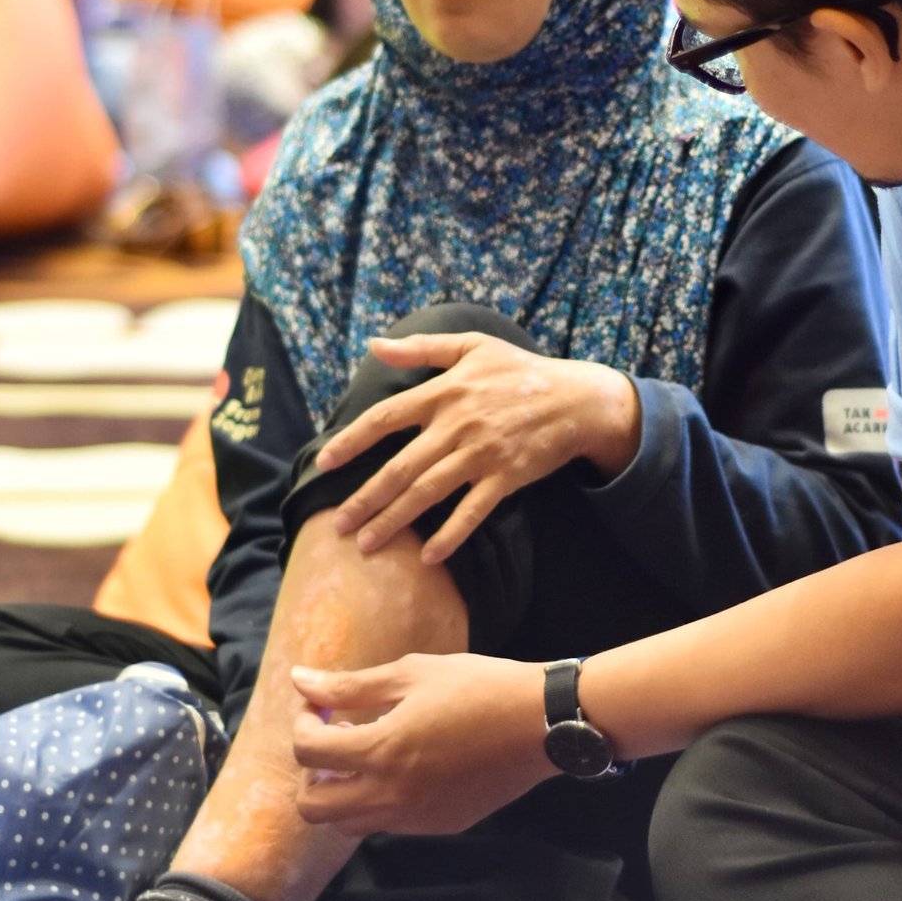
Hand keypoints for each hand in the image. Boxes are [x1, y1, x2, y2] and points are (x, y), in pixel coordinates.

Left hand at [292, 653, 555, 835]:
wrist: (539, 723)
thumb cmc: (477, 686)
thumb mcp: (413, 673)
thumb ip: (352, 684)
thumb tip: (299, 680)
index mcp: (381, 750)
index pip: (307, 751)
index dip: (303, 722)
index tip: (321, 703)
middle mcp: (389, 795)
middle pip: (313, 807)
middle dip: (311, 771)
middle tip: (334, 738)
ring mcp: (414, 818)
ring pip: (347, 824)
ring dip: (341, 791)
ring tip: (365, 755)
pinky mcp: (438, 825)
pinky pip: (388, 824)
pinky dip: (379, 800)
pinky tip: (405, 767)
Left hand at [315, 333, 640, 562]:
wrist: (577, 398)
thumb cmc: (521, 370)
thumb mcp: (473, 346)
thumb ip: (422, 347)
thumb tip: (375, 345)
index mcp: (446, 391)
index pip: (386, 418)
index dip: (352, 441)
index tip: (325, 462)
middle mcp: (458, 424)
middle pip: (400, 467)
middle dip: (366, 499)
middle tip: (338, 526)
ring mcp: (482, 453)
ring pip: (428, 492)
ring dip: (394, 521)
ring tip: (367, 545)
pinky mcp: (506, 477)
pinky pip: (472, 511)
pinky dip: (450, 534)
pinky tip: (427, 556)